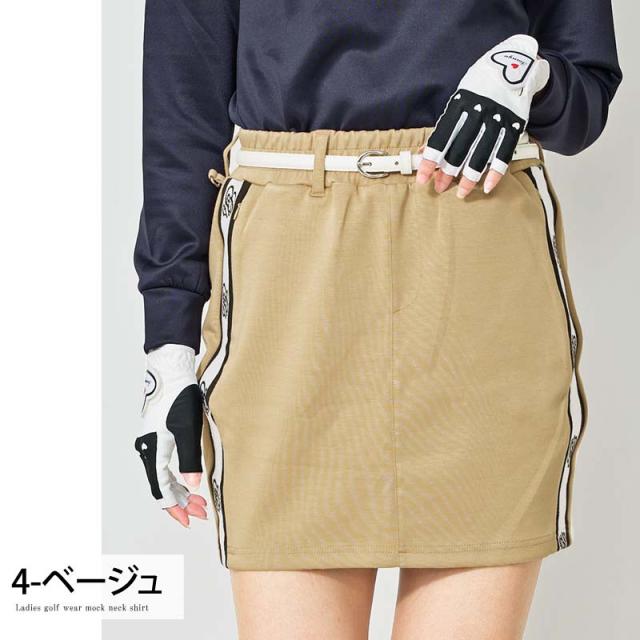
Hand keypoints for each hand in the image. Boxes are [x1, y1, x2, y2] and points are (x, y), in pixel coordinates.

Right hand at [134, 344, 207, 526]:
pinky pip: (163, 464)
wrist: (170, 371)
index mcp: (153, 451)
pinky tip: (188, 480)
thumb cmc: (180, 397)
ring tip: (198, 500)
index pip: (161, 489)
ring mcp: (150, 442)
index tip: (189, 520)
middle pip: (161, 485)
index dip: (175, 508)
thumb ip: (190, 459)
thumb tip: (193, 487)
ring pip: (163, 475)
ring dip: (180, 489)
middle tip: (201, 511)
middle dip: (181, 501)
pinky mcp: (156, 435)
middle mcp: (147, 449)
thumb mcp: (189, 429)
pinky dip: (176, 476)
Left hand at [417, 34, 549, 197]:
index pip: (441, 138)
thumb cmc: (479, 85)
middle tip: (440, 188)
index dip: (430, 161)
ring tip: (462, 192)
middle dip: (448, 172)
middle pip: (460, 149)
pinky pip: (504, 153)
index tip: (422, 178)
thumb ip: (443, 127)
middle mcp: (478, 111)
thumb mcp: (458, 99)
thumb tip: (421, 153)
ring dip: (470, 177)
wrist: (514, 62)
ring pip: (481, 154)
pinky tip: (487, 186)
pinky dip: (496, 172)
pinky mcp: (515, 124)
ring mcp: (498, 118)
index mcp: (460, 103)